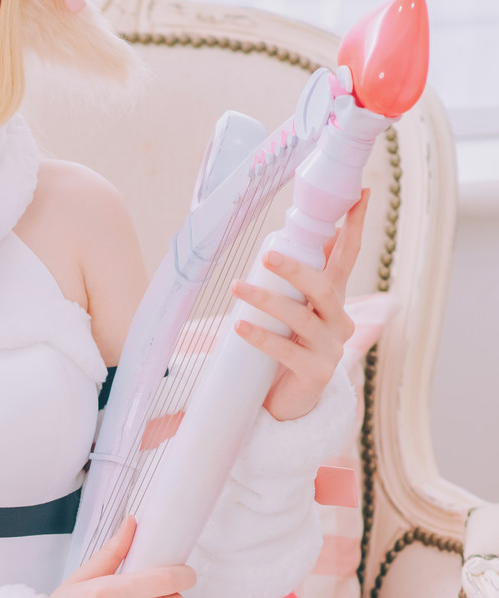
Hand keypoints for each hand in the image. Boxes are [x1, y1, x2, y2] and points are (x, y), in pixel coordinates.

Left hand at [231, 189, 368, 422]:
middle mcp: (338, 321)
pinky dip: (261, 336)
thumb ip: (294, 283)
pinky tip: (239, 326)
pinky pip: (286, 352)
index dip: (355, 226)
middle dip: (297, 269)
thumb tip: (284, 239)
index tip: (360, 193)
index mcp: (334, 300)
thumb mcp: (294, 311)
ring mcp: (330, 348)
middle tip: (267, 254)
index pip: (348, 257)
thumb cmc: (287, 349)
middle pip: (324, 288)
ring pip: (301, 318)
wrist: (288, 404)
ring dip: (266, 300)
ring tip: (236, 287)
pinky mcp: (314, 373)